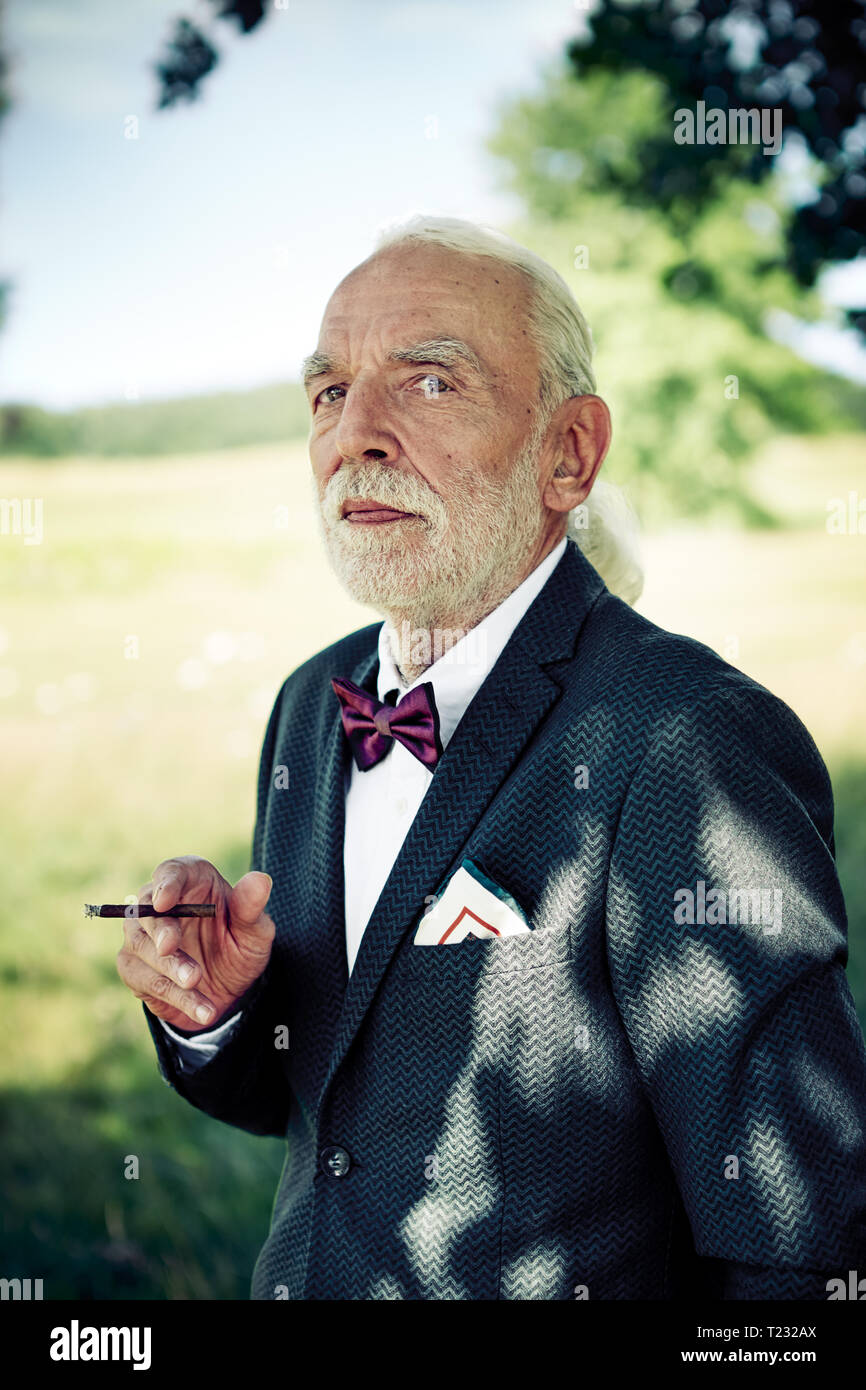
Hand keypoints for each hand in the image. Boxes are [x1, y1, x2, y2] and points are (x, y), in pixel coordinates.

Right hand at [116, 855, 274, 1031]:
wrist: (230, 988)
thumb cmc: (240, 944)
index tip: (164, 901)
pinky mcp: (134, 967)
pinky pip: (148, 981)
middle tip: (171, 946)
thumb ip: (252, 907)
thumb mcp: (254, 930)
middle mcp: (158, 903)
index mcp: (190, 881)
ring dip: (169, 967)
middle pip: (147, 910)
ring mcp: (141, 936)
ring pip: (142, 947)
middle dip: (160, 930)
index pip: (171, 871)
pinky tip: (203, 1009)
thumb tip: (260, 879)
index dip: (165, 884)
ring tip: (196, 981)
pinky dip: (176, 996)